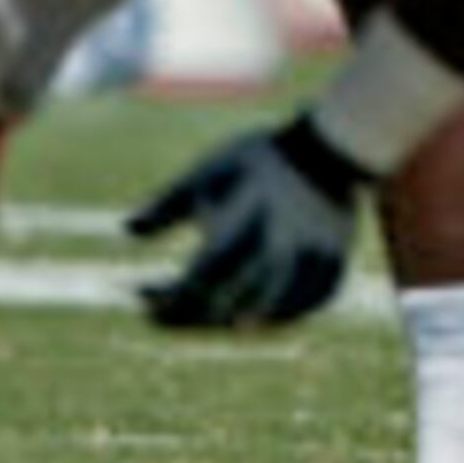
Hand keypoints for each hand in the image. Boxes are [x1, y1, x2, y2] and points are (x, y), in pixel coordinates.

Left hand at [125, 116, 369, 328]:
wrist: (330, 140)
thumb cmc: (259, 157)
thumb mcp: (207, 173)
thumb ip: (167, 206)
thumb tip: (126, 230)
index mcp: (241, 230)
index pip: (197, 282)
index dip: (166, 300)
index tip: (141, 299)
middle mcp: (276, 251)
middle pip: (231, 304)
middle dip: (192, 317)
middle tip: (164, 316)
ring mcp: (311, 260)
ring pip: (276, 310)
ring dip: (239, 322)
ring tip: (213, 322)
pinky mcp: (337, 259)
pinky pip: (316, 299)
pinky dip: (290, 313)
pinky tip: (266, 315)